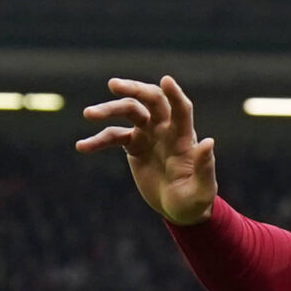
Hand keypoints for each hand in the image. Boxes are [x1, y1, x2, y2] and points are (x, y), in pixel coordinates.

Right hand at [76, 76, 215, 224]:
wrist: (178, 209)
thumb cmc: (194, 201)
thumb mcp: (201, 190)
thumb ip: (204, 168)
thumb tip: (209, 142)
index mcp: (184, 137)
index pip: (181, 109)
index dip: (175, 95)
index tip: (166, 80)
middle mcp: (166, 129)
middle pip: (151, 100)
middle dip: (134, 89)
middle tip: (113, 85)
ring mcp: (149, 134)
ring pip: (128, 112)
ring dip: (108, 110)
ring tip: (88, 114)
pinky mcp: (134, 145)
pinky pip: (113, 137)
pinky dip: (98, 140)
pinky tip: (82, 146)